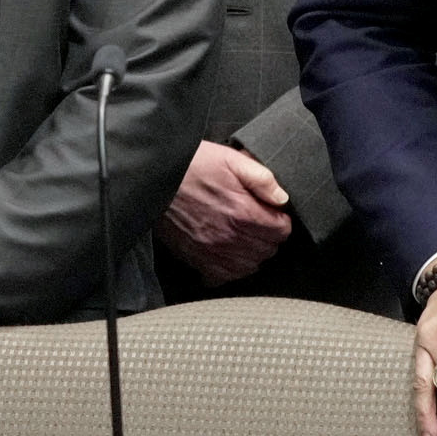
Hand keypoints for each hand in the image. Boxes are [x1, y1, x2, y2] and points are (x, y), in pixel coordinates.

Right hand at [158, 141, 294, 283]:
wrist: (154, 177)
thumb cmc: (192, 165)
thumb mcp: (230, 159)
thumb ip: (261, 178)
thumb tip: (282, 198)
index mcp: (243, 213)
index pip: (282, 231)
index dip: (280, 219)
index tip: (271, 211)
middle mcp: (230, 238)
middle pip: (268, 250)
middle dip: (268, 236)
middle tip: (257, 221)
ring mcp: (213, 252)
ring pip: (250, 267)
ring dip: (252, 253)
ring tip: (243, 236)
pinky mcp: (196, 259)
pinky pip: (224, 276)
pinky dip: (230, 268)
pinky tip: (226, 252)